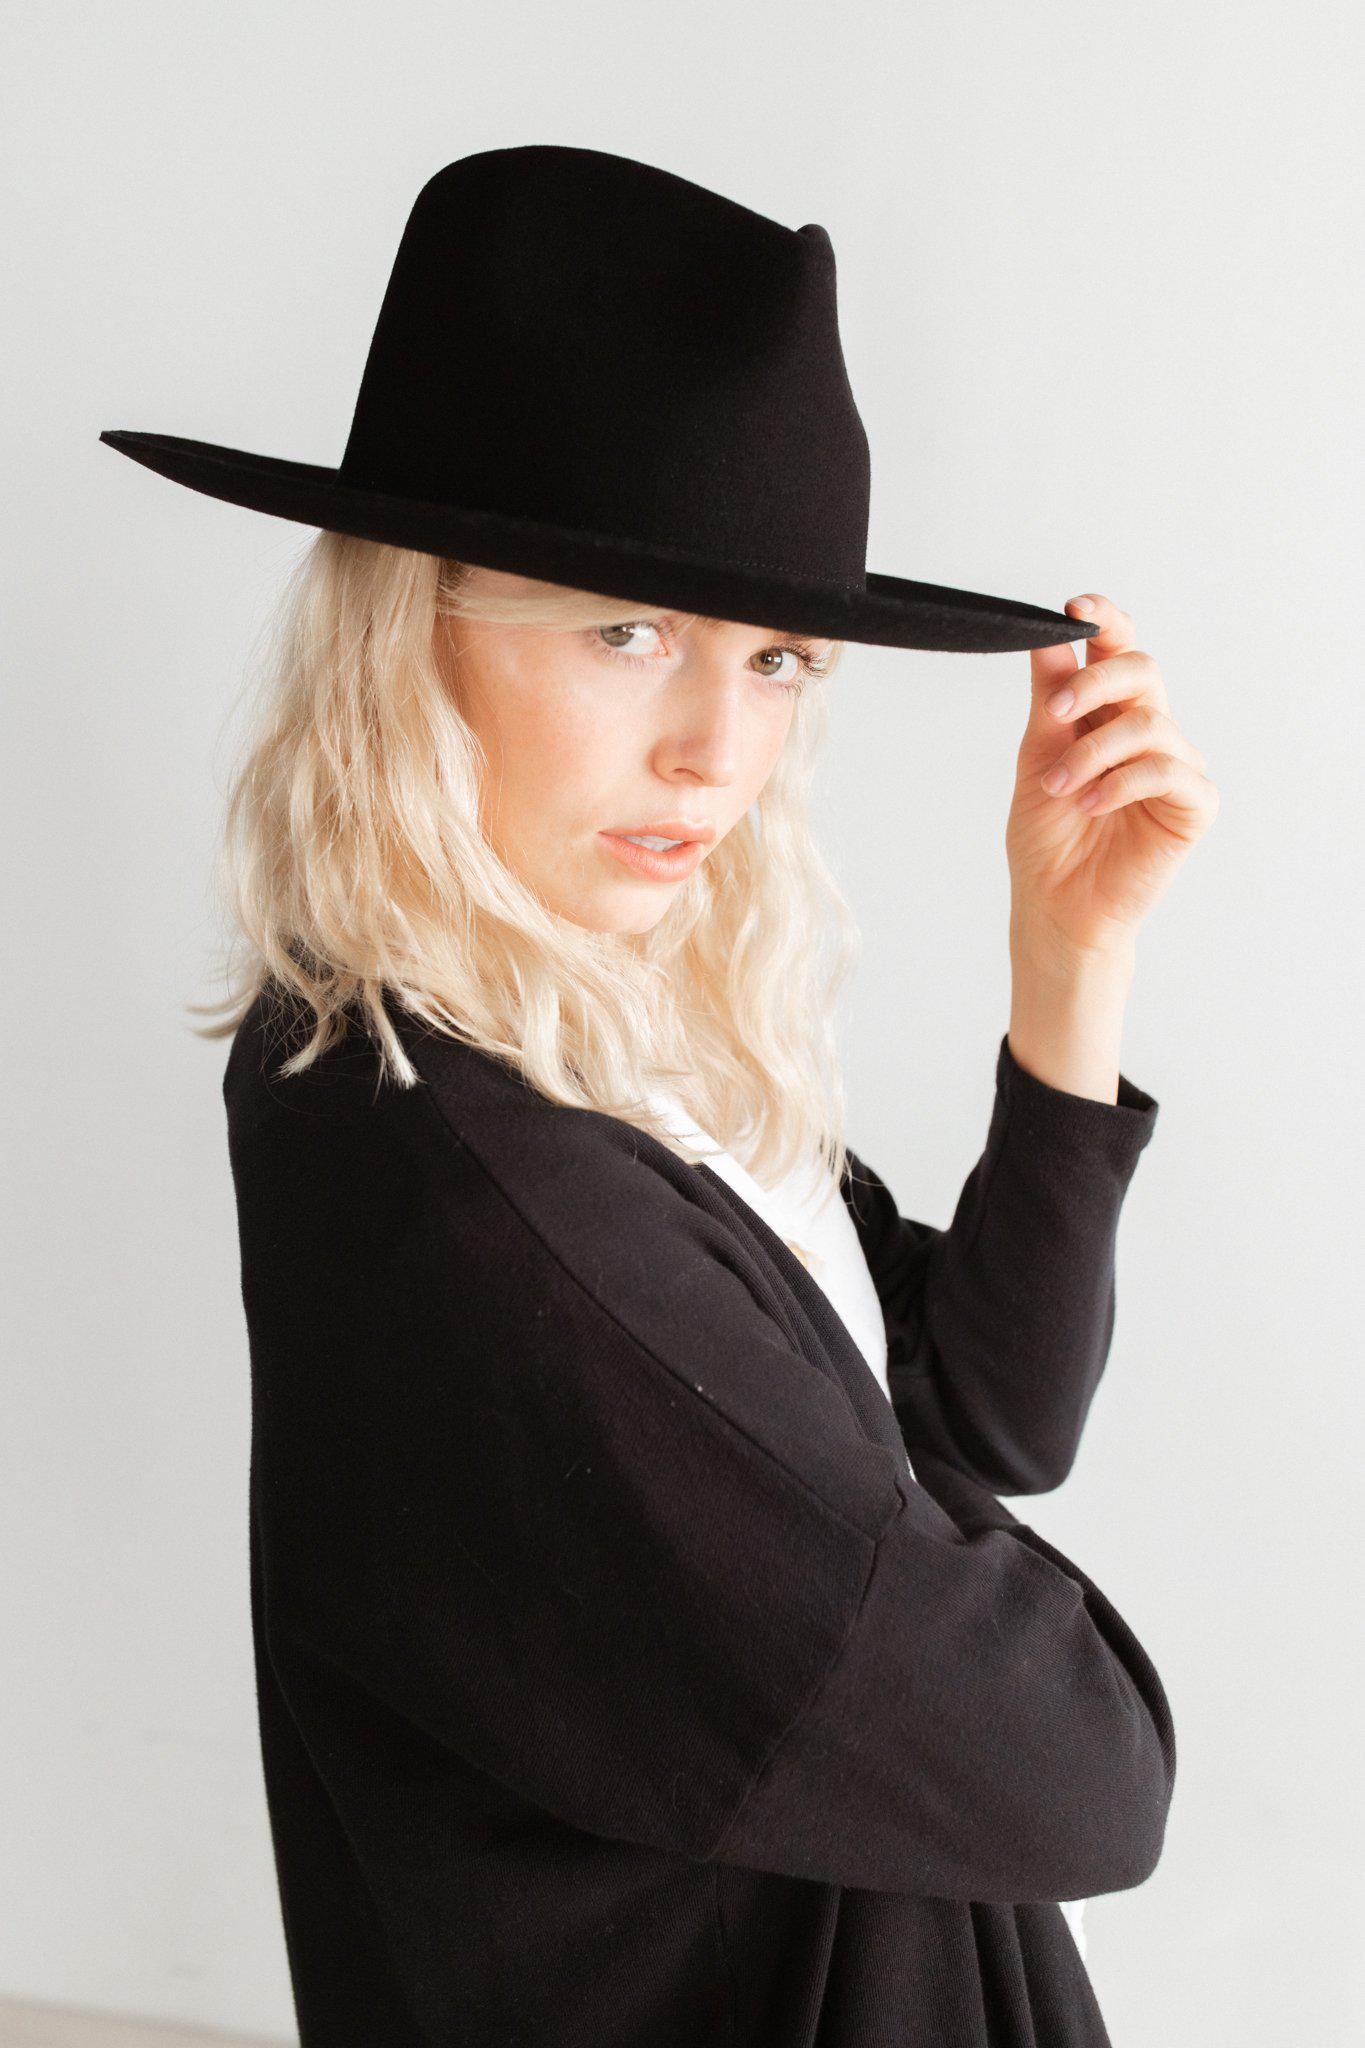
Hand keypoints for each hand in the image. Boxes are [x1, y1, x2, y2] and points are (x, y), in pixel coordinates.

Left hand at [1006, 592, 1219, 962]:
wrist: (1054, 905)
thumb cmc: (1046, 837)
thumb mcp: (1037, 755)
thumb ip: (1048, 697)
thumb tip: (1047, 633)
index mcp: (1107, 712)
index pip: (1117, 650)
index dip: (1105, 621)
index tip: (1075, 608)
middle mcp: (1146, 731)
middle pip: (1141, 671)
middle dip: (1095, 683)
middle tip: (1055, 714)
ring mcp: (1173, 766)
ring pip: (1150, 724)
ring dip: (1095, 752)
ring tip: (1060, 786)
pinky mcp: (1193, 806)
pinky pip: (1169, 772)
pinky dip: (1123, 782)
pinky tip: (1092, 803)